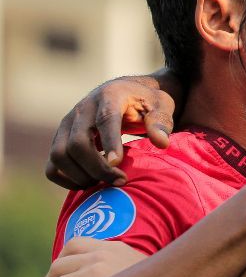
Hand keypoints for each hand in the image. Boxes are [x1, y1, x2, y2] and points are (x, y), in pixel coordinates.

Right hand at [46, 75, 176, 189]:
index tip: (117, 164)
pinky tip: (90, 182)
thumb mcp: (162, 105)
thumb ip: (161, 122)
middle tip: (120, 181)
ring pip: (59, 155)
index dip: (109, 143)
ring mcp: (67, 124)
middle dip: (97, 168)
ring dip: (80, 176)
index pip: (105, 120)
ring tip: (105, 183)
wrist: (126, 93)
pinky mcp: (60, 139)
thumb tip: (162, 143)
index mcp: (110, 96)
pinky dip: (67, 179)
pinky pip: (52, 166)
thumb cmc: (147, 102)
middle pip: (77, 143)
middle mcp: (83, 109)